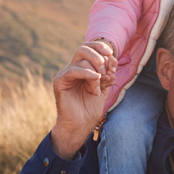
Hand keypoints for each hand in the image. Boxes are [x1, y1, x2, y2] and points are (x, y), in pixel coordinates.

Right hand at [50, 42, 113, 157]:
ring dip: (96, 70)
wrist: (80, 125)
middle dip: (99, 54)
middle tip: (108, 68)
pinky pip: (73, 70)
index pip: (90, 48)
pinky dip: (87, 73)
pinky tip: (96, 78)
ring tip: (100, 84)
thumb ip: (106, 73)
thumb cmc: (90, 108)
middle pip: (84, 48)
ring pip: (81, 57)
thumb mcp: (103, 87)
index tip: (113, 58)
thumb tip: (111, 59)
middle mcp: (73, 68)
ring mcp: (66, 74)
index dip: (102, 49)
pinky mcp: (60, 81)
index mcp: (83, 68)